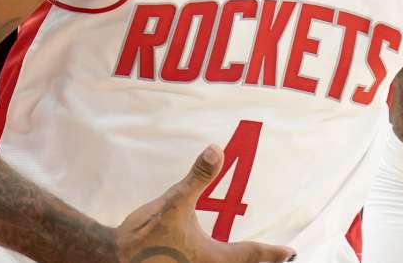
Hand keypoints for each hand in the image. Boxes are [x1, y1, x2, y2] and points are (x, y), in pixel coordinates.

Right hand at [114, 145, 296, 262]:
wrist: (111, 257)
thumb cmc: (144, 233)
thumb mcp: (173, 202)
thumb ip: (197, 178)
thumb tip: (217, 151)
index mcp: (210, 258)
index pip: (250, 255)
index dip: (272, 253)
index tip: (291, 250)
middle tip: (284, 258)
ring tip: (258, 260)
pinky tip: (222, 258)